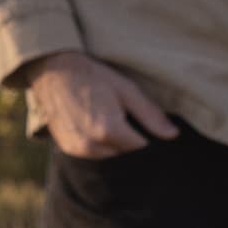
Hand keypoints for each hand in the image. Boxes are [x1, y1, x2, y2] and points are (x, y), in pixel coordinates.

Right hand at [25, 50, 179, 157]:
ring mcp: (78, 150)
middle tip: (126, 118)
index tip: (144, 124)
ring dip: (115, 145)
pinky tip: (95, 124)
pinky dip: (99, 145)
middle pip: (125, 154)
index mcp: (110, 130)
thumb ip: (150, 115)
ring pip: (110, 156)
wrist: (53, 72)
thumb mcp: (126, 90)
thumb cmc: (93, 76)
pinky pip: (94, 155)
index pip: (141, 148)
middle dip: (130, 141)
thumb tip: (173, 135)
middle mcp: (93, 146)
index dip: (147, 137)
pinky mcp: (68, 149)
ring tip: (110, 118)